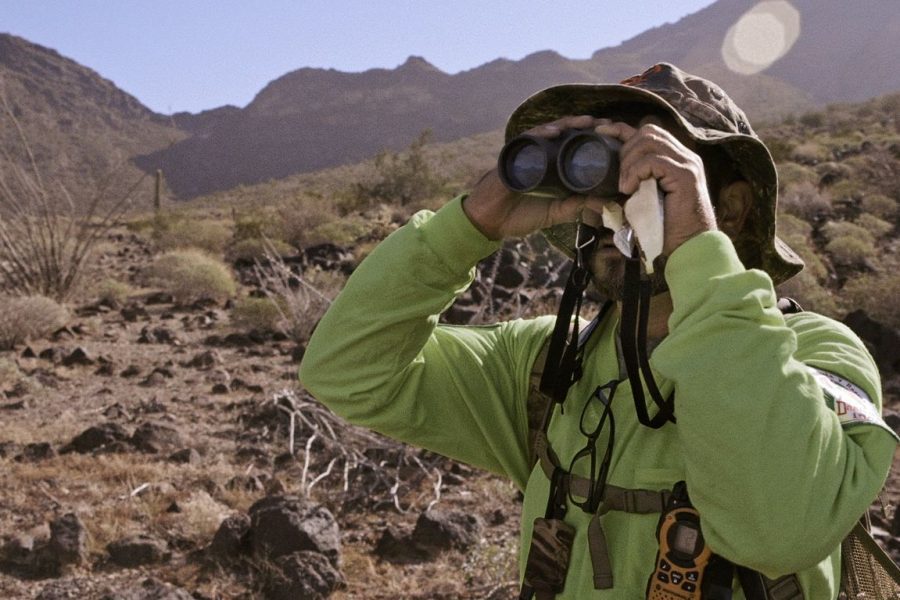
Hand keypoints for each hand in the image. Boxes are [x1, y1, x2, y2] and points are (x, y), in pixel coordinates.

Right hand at [463, 115, 605, 239]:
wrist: (491, 221)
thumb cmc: (521, 215)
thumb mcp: (556, 212)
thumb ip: (577, 207)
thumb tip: (605, 205)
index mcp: (553, 166)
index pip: (575, 145)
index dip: (593, 138)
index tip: (614, 135)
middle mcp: (542, 155)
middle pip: (566, 134)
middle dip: (585, 126)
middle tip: (606, 123)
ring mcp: (528, 153)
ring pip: (550, 131)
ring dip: (568, 124)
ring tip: (586, 121)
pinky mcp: (514, 155)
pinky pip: (528, 139)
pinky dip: (541, 133)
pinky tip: (555, 131)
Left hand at [593, 118, 717, 255]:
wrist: (689, 246)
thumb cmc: (665, 228)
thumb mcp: (641, 202)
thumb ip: (629, 187)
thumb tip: (598, 189)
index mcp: (676, 159)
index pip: (648, 132)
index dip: (622, 129)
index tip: (600, 133)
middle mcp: (685, 156)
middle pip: (647, 131)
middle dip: (625, 150)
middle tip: (620, 177)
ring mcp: (687, 163)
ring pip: (649, 142)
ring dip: (629, 163)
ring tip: (625, 186)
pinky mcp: (685, 175)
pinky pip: (653, 161)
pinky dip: (636, 172)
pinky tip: (630, 189)